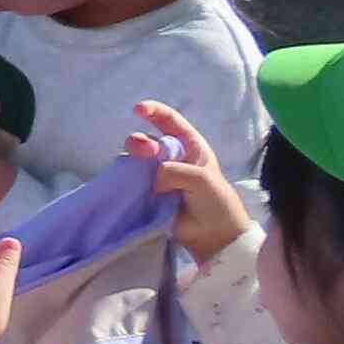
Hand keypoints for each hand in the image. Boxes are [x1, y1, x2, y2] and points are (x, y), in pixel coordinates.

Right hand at [125, 97, 254, 259]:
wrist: (214, 234)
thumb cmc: (215, 201)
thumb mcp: (201, 179)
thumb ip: (174, 170)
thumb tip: (153, 178)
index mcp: (191, 147)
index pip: (171, 122)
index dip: (154, 111)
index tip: (138, 109)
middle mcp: (173, 158)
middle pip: (149, 141)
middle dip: (141, 142)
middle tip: (141, 151)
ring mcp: (160, 176)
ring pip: (137, 161)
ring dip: (133, 162)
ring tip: (136, 173)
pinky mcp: (150, 194)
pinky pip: (133, 182)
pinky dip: (128, 180)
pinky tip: (128, 183)